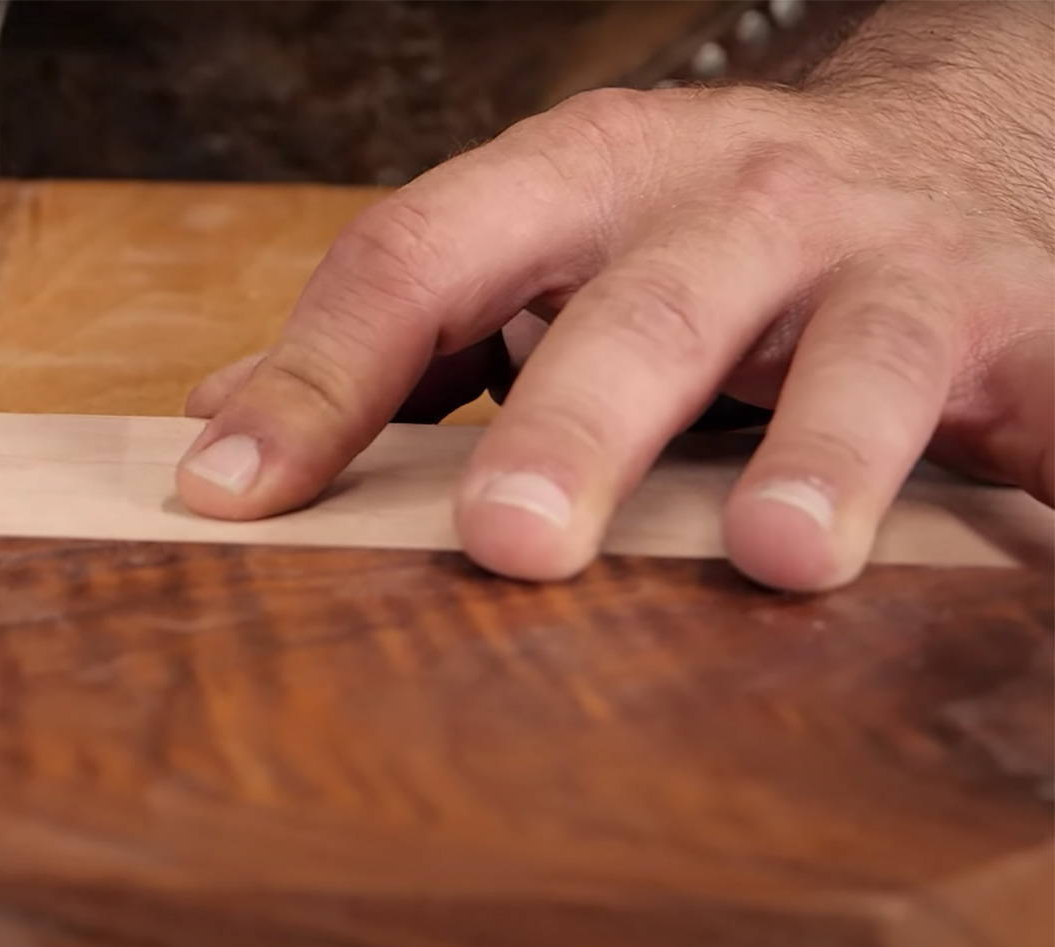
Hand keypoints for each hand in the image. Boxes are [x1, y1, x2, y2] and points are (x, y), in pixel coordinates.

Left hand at [179, 2, 1053, 591]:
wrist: (958, 138)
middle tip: (508, 540)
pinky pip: (1041, 407)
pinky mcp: (1028, 328)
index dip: (318, 380)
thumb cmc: (704, 231)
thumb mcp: (544, 246)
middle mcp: (733, 204)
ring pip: (859, 357)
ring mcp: (889, 265)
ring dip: (822, 453)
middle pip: (638, 312)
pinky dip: (1041, 470)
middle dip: (573, 426)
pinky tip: (1022, 562)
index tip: (226, 496)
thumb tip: (219, 422)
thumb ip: (407, 333)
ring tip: (782, 556)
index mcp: (579, 181)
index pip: (417, 259)